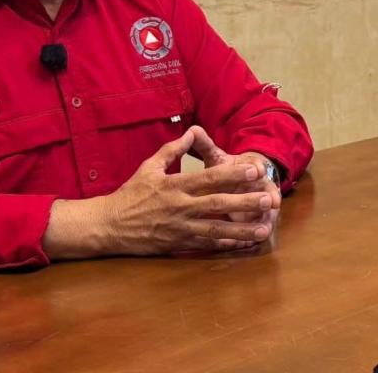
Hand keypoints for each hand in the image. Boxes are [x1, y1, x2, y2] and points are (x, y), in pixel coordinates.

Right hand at [43, 127, 273, 258]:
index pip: (209, 178)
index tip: (254, 170)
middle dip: (244, 202)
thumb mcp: (149, 167)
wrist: (109, 225)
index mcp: (174, 185)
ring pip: (216, 229)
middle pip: (217, 204)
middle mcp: (179, 207)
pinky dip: (225, 245)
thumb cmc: (130, 194)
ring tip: (262, 228)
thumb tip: (190, 132)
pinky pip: (205, 245)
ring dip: (241, 229)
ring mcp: (180, 228)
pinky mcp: (177, 244)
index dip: (233, 174)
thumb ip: (172, 150)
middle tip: (268, 199)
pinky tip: (242, 244)